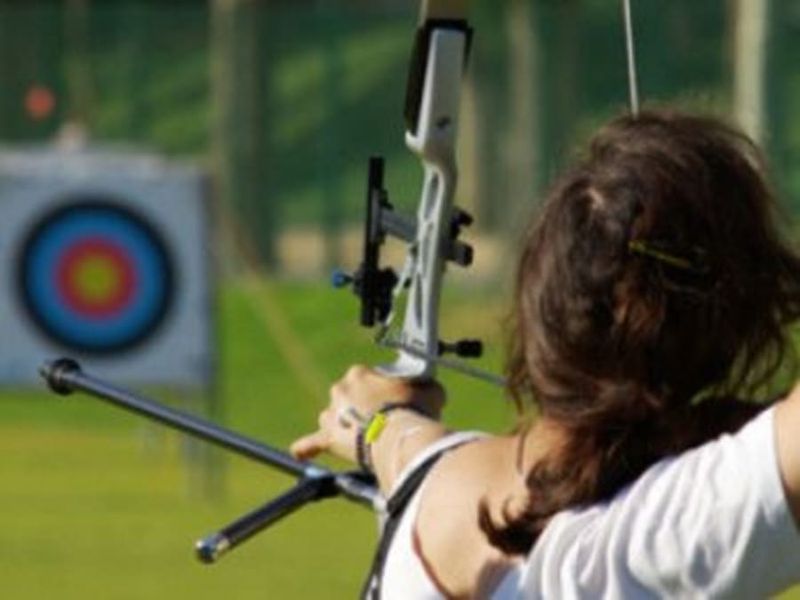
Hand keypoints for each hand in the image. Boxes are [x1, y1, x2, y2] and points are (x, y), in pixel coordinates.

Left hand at [290, 365, 444, 462]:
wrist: (397, 435)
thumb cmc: (414, 409)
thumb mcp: (430, 389)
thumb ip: (426, 388)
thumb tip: (431, 391)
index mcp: (359, 373)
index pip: (367, 380)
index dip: (381, 394)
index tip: (394, 404)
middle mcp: (340, 389)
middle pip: (349, 398)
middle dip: (362, 409)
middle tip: (383, 422)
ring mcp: (332, 414)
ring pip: (333, 418)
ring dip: (343, 426)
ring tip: (360, 438)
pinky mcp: (329, 438)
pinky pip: (313, 442)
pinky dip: (307, 447)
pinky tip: (300, 451)